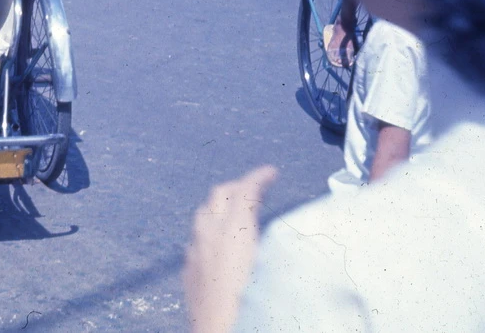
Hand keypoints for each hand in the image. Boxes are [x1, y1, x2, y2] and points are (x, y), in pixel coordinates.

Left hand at [182, 165, 278, 332]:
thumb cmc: (251, 311)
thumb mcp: (279, 274)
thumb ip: (284, 249)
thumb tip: (296, 237)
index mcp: (234, 233)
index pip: (244, 191)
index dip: (258, 177)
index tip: (271, 172)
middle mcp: (209, 237)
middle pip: (218, 195)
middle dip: (238, 186)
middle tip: (256, 189)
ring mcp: (195, 254)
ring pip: (202, 215)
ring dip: (220, 207)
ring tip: (237, 212)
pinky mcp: (187, 273)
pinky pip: (195, 239)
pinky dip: (209, 231)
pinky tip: (219, 244)